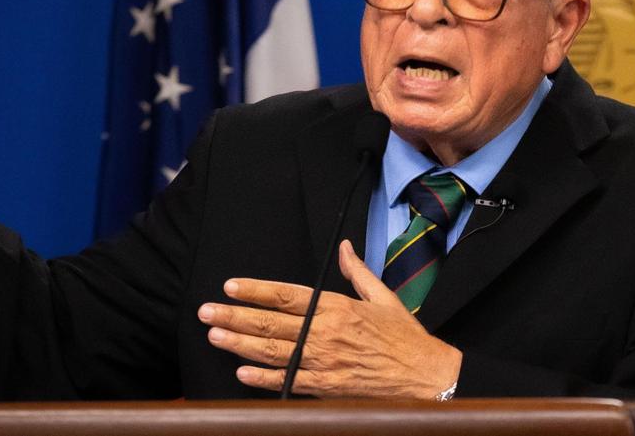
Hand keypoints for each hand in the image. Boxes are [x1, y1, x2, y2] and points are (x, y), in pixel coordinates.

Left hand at [198, 240, 461, 397]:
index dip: (255, 291)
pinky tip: (242, 372)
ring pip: (273, 352)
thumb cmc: (406, 338)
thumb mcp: (383, 298)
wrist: (429, 377)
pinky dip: (264, 379)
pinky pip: (289, 382)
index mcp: (337, 308)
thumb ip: (358, 272)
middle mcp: (326, 333)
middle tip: (206, 312)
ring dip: (239, 344)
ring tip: (214, 336)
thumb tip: (344, 248)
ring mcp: (325, 362)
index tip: (230, 286)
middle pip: (270, 324)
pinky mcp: (328, 387)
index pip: (286, 296)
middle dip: (234, 317)